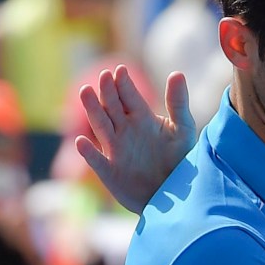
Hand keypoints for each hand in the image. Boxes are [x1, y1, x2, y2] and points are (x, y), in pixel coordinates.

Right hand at [76, 65, 196, 213]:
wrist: (174, 195)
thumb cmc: (180, 160)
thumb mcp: (183, 130)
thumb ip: (178, 103)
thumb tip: (177, 73)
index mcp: (142, 119)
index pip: (130, 97)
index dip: (124, 84)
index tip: (121, 69)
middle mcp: (125, 131)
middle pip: (112, 107)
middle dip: (107, 92)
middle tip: (104, 76)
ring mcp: (115, 150)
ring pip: (100, 127)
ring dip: (93, 111)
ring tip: (85, 92)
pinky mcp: (110, 172)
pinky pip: (97, 161)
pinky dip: (88, 153)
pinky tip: (80, 141)